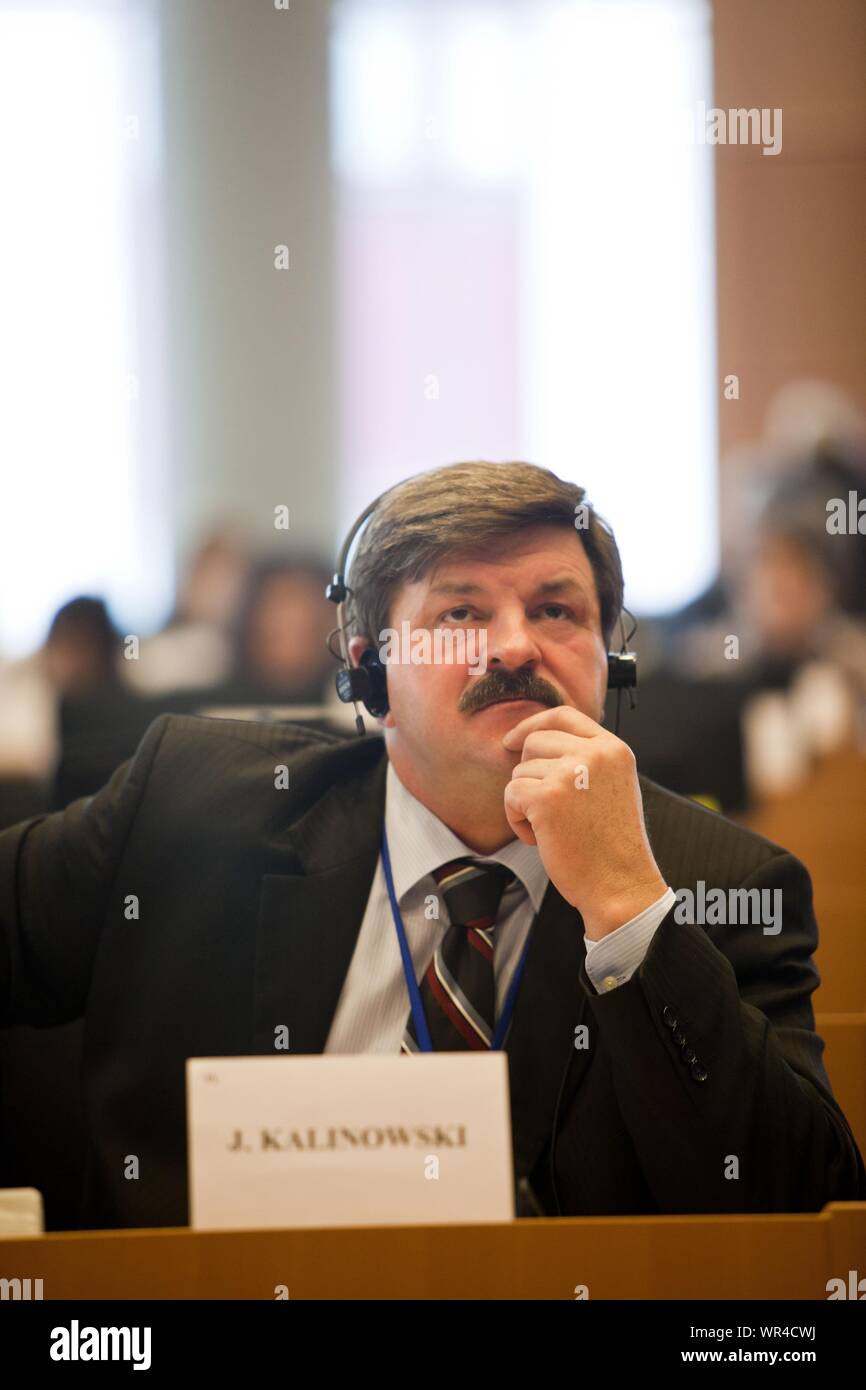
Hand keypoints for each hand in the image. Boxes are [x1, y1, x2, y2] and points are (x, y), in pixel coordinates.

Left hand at [502, 705, 667, 940]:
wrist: (620, 885)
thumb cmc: (612, 846)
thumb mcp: (612, 787)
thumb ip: (586, 761)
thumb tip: (536, 743)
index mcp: (614, 749)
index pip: (564, 716)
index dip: (533, 724)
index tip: (513, 740)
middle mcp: (594, 754)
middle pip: (534, 742)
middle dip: (529, 774)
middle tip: (546, 807)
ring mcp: (570, 774)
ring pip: (520, 773)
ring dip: (525, 803)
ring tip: (553, 828)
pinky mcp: (547, 798)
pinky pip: (511, 796)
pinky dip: (517, 820)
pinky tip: (541, 838)